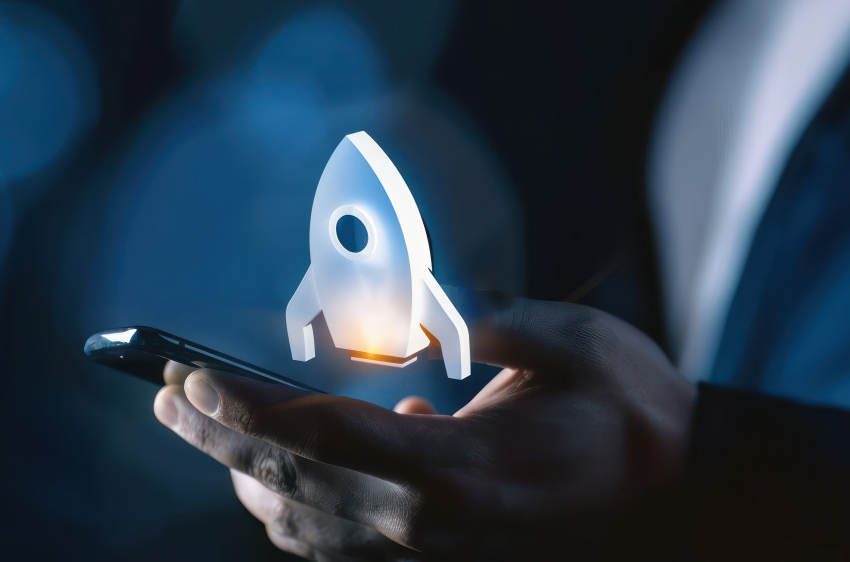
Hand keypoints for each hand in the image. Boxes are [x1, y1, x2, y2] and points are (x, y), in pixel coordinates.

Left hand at [154, 298, 697, 557]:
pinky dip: (297, 502)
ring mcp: (433, 545)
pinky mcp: (441, 546)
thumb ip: (475, 321)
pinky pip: (341, 538)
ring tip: (209, 425)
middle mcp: (430, 520)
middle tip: (165, 396)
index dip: (247, 405)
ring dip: (247, 471)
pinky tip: (299, 460)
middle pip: (293, 483)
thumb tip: (389, 311)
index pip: (322, 437)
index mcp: (458, 468)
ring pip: (306, 523)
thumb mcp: (568, 343)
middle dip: (218, 437)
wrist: (685, 491)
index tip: (188, 372)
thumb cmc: (635, 410)